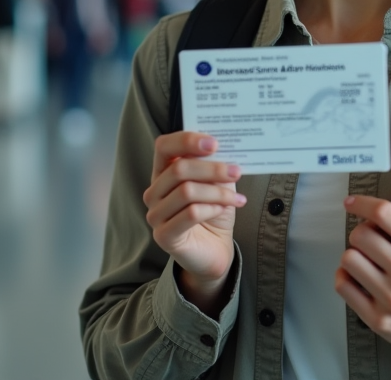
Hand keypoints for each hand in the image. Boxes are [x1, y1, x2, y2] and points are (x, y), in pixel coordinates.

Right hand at [143, 132, 245, 312]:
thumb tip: (223, 149)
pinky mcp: (164, 236)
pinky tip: (223, 210)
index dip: (187, 140)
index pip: (164, 146)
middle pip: (178, 169)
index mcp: (163, 172)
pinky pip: (190, 214)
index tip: (214, 143)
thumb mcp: (217, 182)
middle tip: (236, 172)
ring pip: (187, 191)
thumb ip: (214, 164)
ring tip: (236, 198)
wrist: (215, 249)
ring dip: (217, 192)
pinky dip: (212, 208)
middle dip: (212, 169)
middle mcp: (154, 192)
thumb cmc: (214, 212)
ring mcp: (155, 214)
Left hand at [335, 196, 390, 376]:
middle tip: (368, 241)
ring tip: (365, 262)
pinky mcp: (378, 319)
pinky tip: (356, 278)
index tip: (352, 203)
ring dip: (353, 256)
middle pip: (361, 235)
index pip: (384, 214)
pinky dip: (345, 278)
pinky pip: (343, 286)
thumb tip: (370, 216)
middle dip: (361, 234)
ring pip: (348, 258)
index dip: (361, 203)